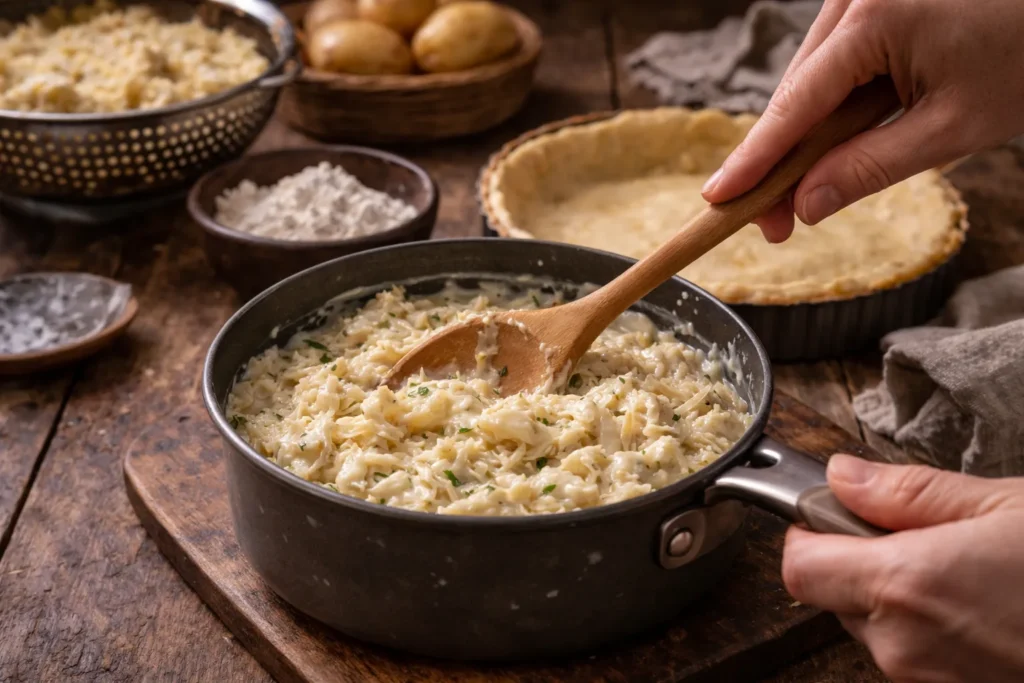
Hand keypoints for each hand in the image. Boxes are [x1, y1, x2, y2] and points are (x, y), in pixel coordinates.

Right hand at [701, 0, 1023, 241]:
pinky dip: (829, 108)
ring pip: (810, 79)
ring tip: (802, 193)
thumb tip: (806, 206)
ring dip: (804, 136)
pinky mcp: (873, 4)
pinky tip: (831, 145)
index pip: (795, 106)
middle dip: (780, 161)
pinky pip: (834, 63)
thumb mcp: (954, 127)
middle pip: (794, 92)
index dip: (754, 161)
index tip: (717, 200)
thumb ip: (870, 167)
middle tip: (775, 224)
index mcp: (875, 19)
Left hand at [783, 455, 1023, 682]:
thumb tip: (842, 475)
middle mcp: (905, 645)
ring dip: (901, 594)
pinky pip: (917, 655)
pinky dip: (933, 626)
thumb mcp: (1004, 504)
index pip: (801, 565)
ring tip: (970, 568)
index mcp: (905, 584)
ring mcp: (932, 682)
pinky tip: (987, 603)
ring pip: (877, 627)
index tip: (835, 509)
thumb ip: (908, 493)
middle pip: (834, 595)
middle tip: (922, 531)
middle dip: (861, 559)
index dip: (809, 531)